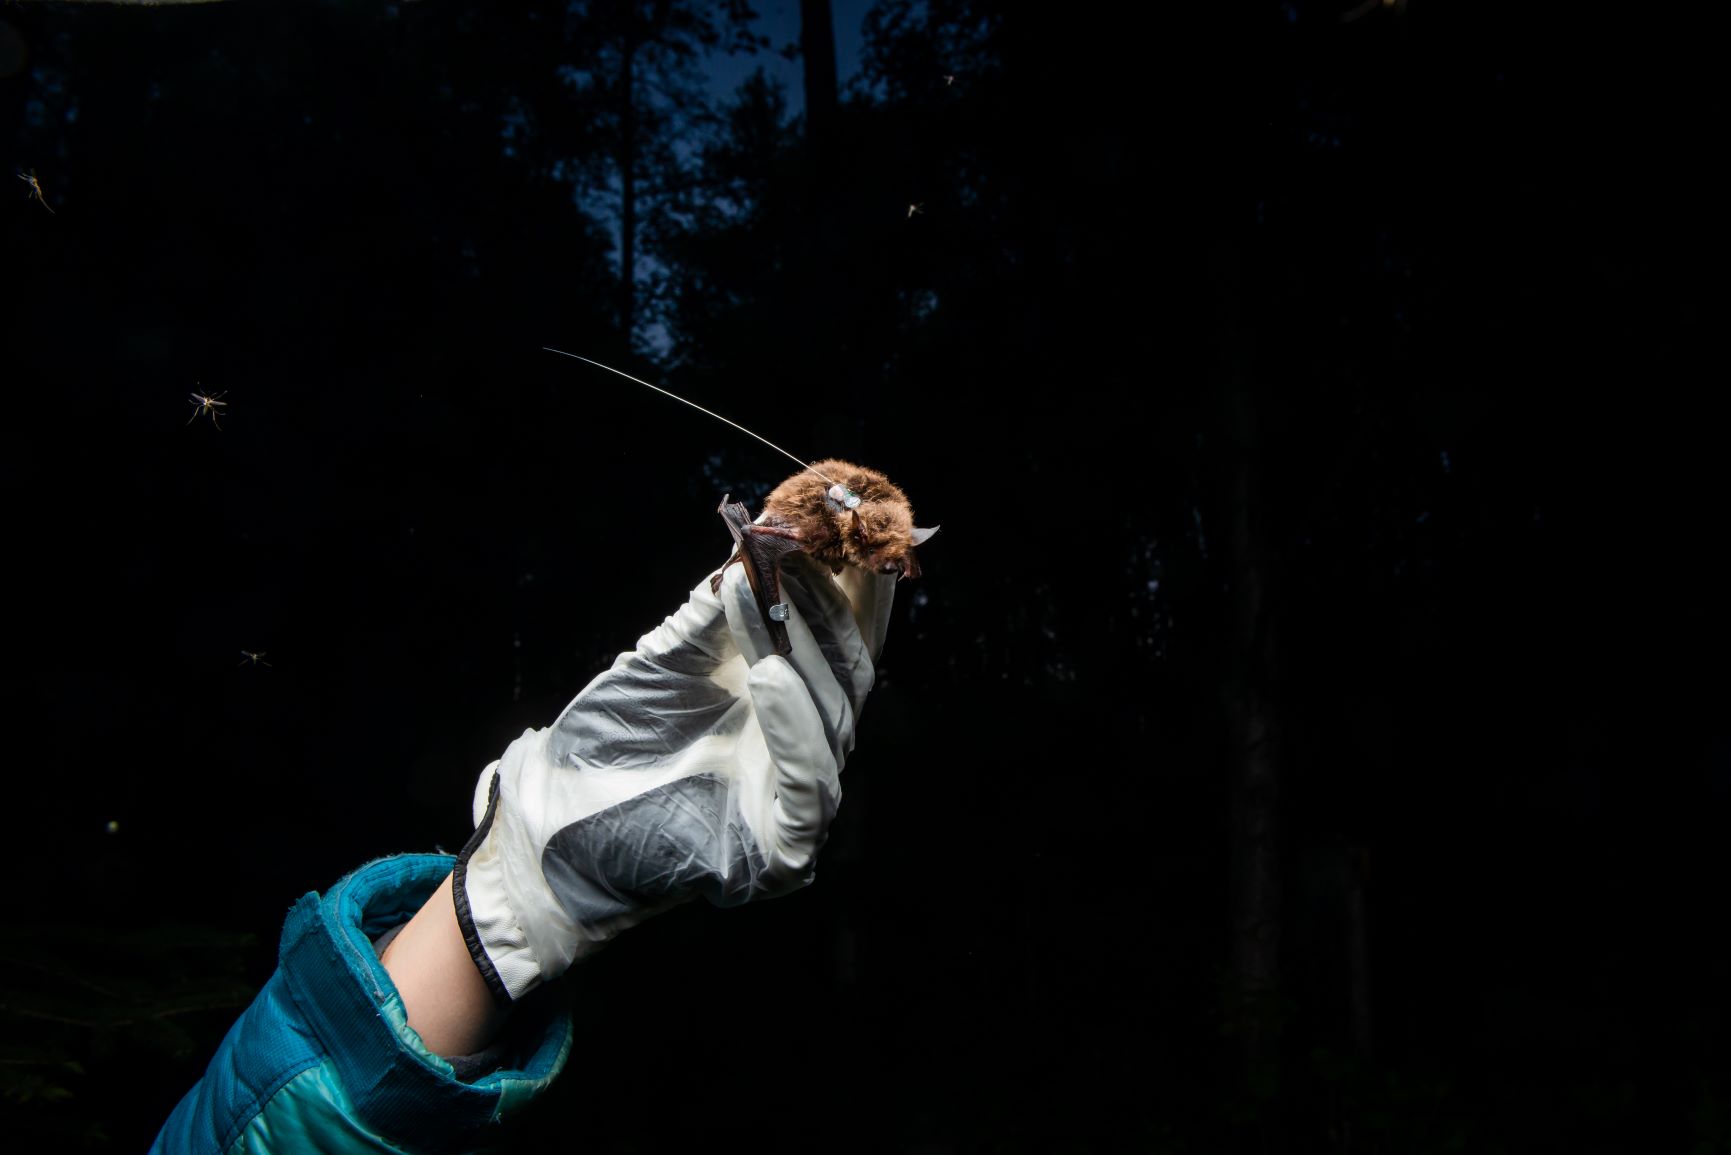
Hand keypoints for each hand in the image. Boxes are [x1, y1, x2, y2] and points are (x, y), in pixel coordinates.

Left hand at [454, 551, 893, 1001]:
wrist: (554, 822)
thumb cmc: (609, 740)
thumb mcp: (665, 656)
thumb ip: (717, 610)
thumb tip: (761, 537)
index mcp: (786, 703)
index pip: (841, 640)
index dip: (848, 586)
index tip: (840, 527)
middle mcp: (804, 749)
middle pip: (850, 672)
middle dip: (831, 605)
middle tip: (811, 548)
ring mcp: (797, 802)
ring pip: (832, 716)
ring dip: (801, 647)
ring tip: (765, 596)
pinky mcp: (783, 850)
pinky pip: (807, 781)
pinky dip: (793, 726)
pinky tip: (768, 675)